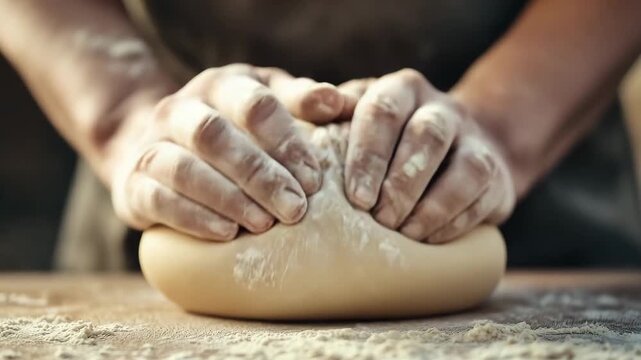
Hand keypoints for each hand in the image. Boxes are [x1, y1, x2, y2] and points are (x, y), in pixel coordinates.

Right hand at [110, 64, 344, 239]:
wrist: (160, 148)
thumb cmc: (233, 128)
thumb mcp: (267, 102)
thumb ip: (301, 101)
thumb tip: (339, 102)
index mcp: (220, 85)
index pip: (254, 104)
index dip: (286, 141)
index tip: (314, 179)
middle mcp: (180, 109)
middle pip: (214, 134)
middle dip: (258, 174)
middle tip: (295, 209)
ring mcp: (151, 145)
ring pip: (183, 168)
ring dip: (227, 197)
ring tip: (263, 225)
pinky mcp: (134, 184)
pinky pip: (158, 199)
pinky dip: (194, 217)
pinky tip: (226, 233)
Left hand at [340, 69, 514, 242]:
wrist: (448, 152)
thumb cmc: (381, 141)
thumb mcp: (351, 118)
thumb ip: (323, 110)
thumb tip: (317, 106)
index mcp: (401, 90)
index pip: (384, 112)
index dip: (369, 155)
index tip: (356, 197)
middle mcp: (440, 108)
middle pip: (428, 136)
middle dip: (401, 182)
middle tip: (378, 219)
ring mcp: (474, 139)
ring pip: (465, 166)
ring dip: (432, 205)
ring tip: (403, 233)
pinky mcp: (495, 173)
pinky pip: (482, 195)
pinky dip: (454, 221)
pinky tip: (427, 239)